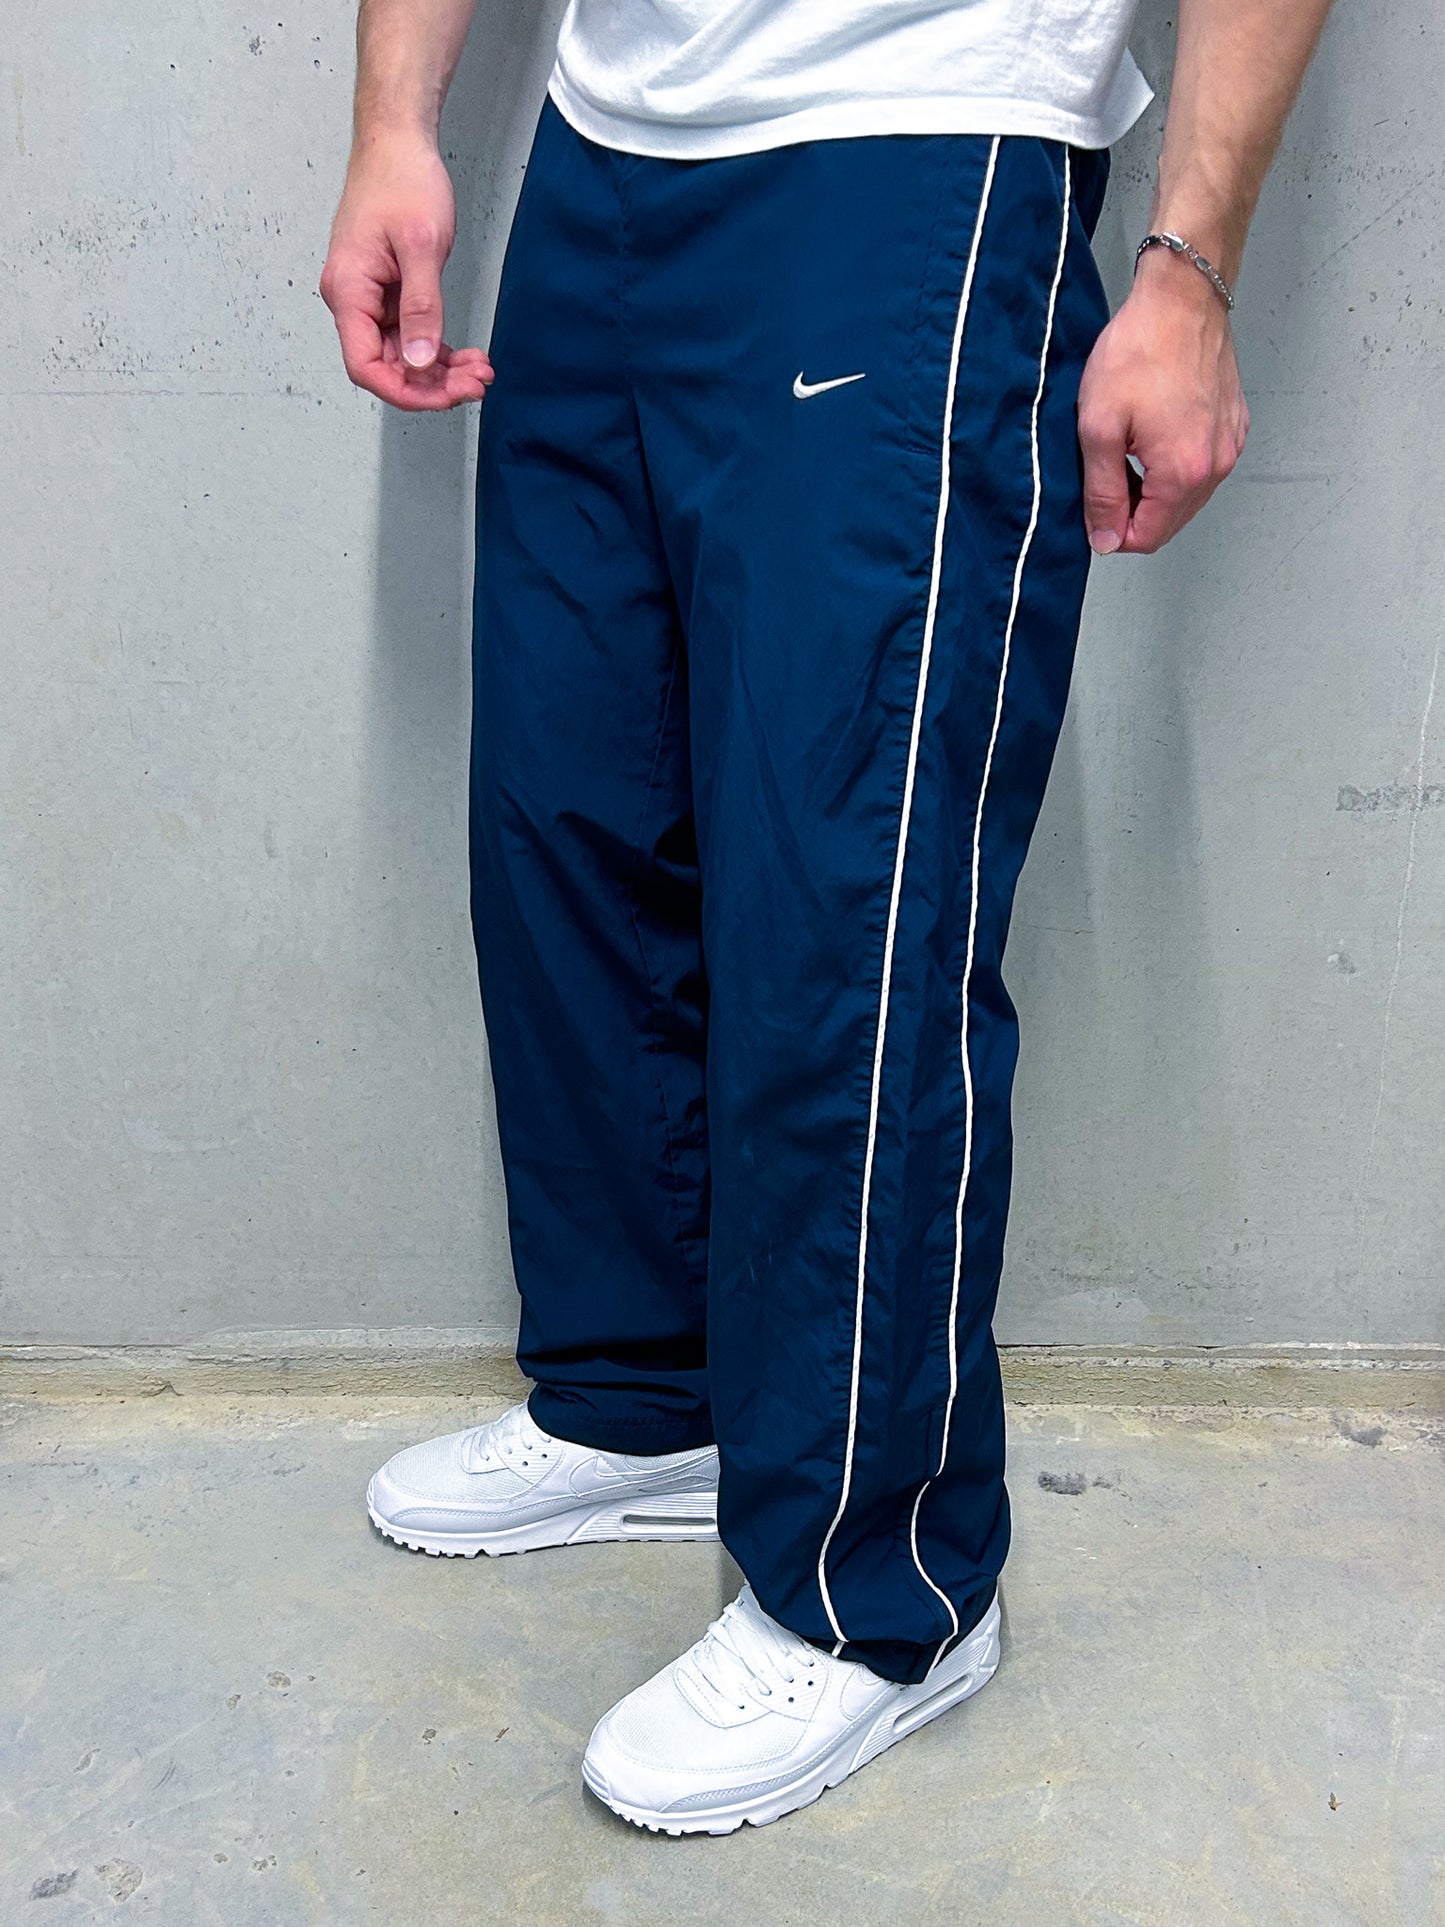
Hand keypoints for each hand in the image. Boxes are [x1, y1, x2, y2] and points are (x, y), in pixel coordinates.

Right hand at [319, 131, 492, 411]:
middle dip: (433, 384)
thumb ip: (421, 307)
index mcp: (348, 291)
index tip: (446, 396)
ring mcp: (369, 297)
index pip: (366, 366)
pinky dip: (438, 349)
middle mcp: (352, 300)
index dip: (405, 391)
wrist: (398, 141)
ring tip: (481, 371)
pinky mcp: (387, 291)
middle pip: (387, 366)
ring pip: (402, 355)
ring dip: (441, 370)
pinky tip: (467, 355)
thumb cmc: (402, 180)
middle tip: (478, 384)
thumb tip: (420, 361)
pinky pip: (410, 334)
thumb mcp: (421, 246)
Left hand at [1077, 249, 1248, 553]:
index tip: (1094, 507)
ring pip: (1186, 496)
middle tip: (1107, 471)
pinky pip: (1201, 466)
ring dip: (1153, 489)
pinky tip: (1153, 434)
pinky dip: (1175, 464)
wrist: (1182, 298)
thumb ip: (1102, 493)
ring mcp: (1230, 444)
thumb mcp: (1100, 428)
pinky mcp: (1233, 425)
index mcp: (1184, 472)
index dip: (1113, 533)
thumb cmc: (1141, 350)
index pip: (1148, 537)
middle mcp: (1216, 465)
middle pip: (1170, 521)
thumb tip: (1106, 540)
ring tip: (1129, 448)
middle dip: (1134, 511)